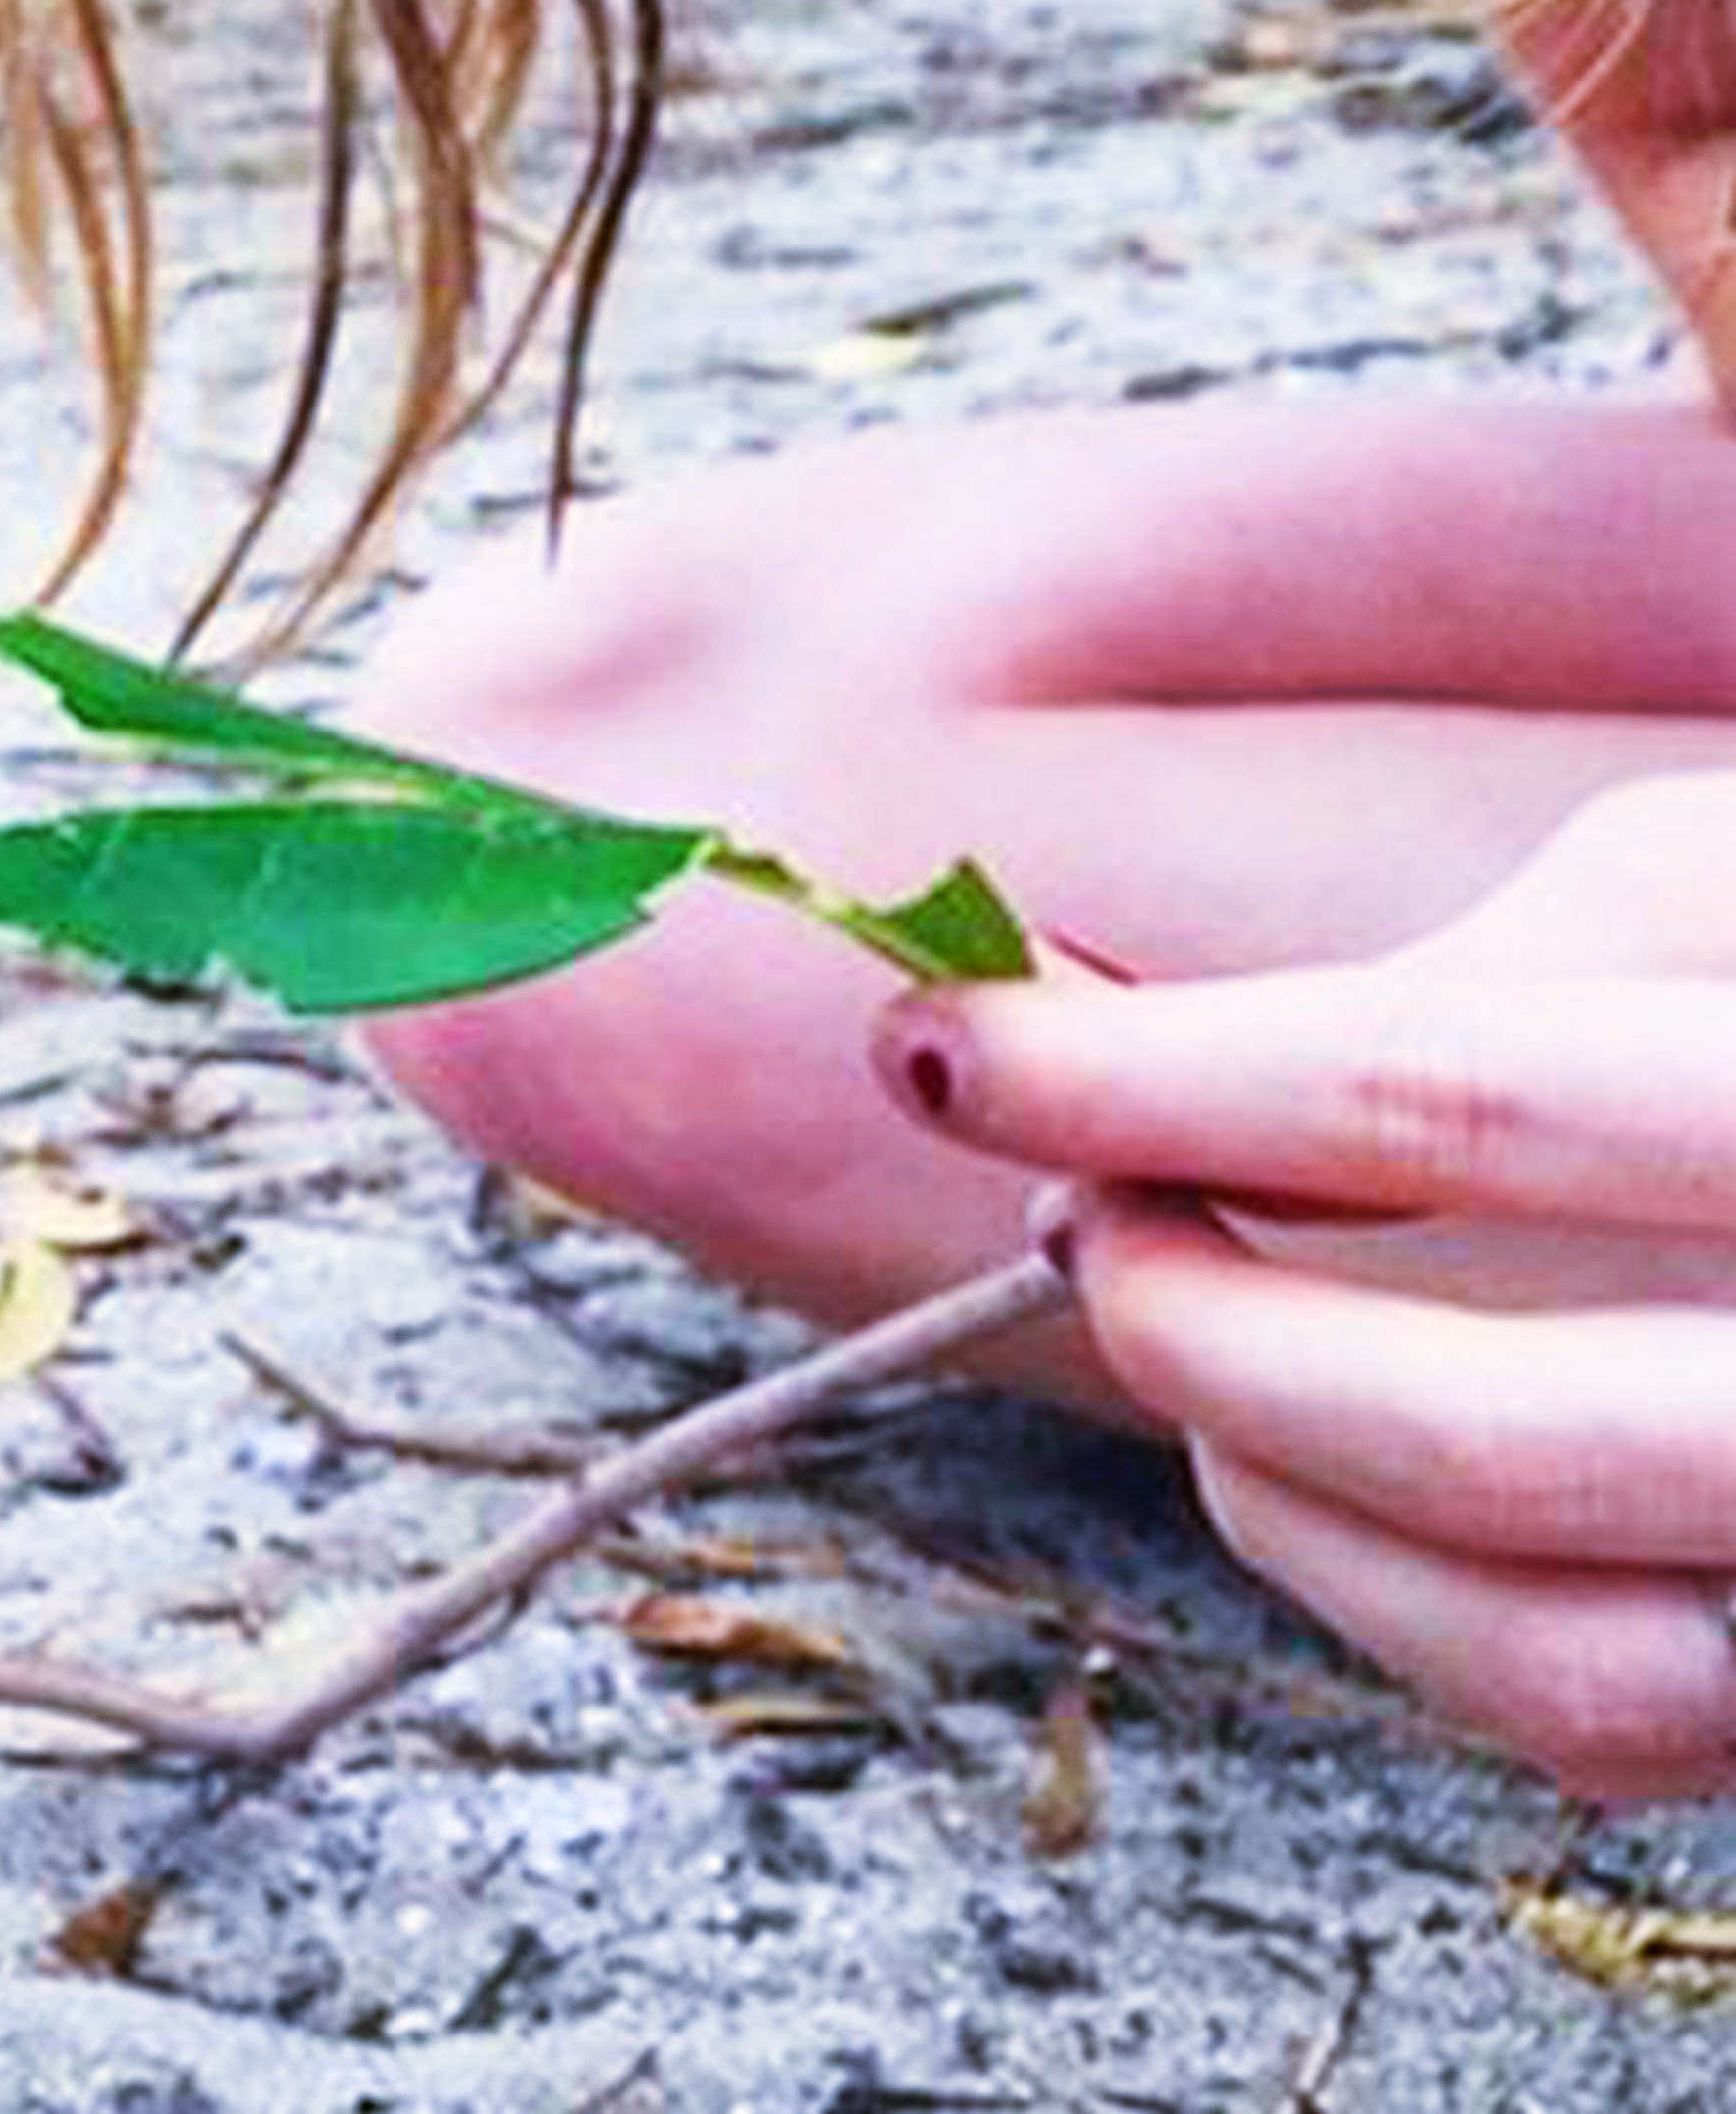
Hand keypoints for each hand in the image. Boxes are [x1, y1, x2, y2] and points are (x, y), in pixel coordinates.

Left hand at [877, 772, 1735, 1802]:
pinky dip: (1412, 1604)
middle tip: (1076, 1206)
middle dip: (1201, 1326)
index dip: (1145, 1076)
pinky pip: (1619, 1714)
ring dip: (1285, 1498)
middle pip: (1479, 1428)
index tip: (941, 1045)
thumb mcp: (1708, 887)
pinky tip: (1333, 1457)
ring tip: (1197, 1333)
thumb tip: (1123, 1052)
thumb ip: (1463, 975)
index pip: (1442, 1100)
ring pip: (1548, 1652)